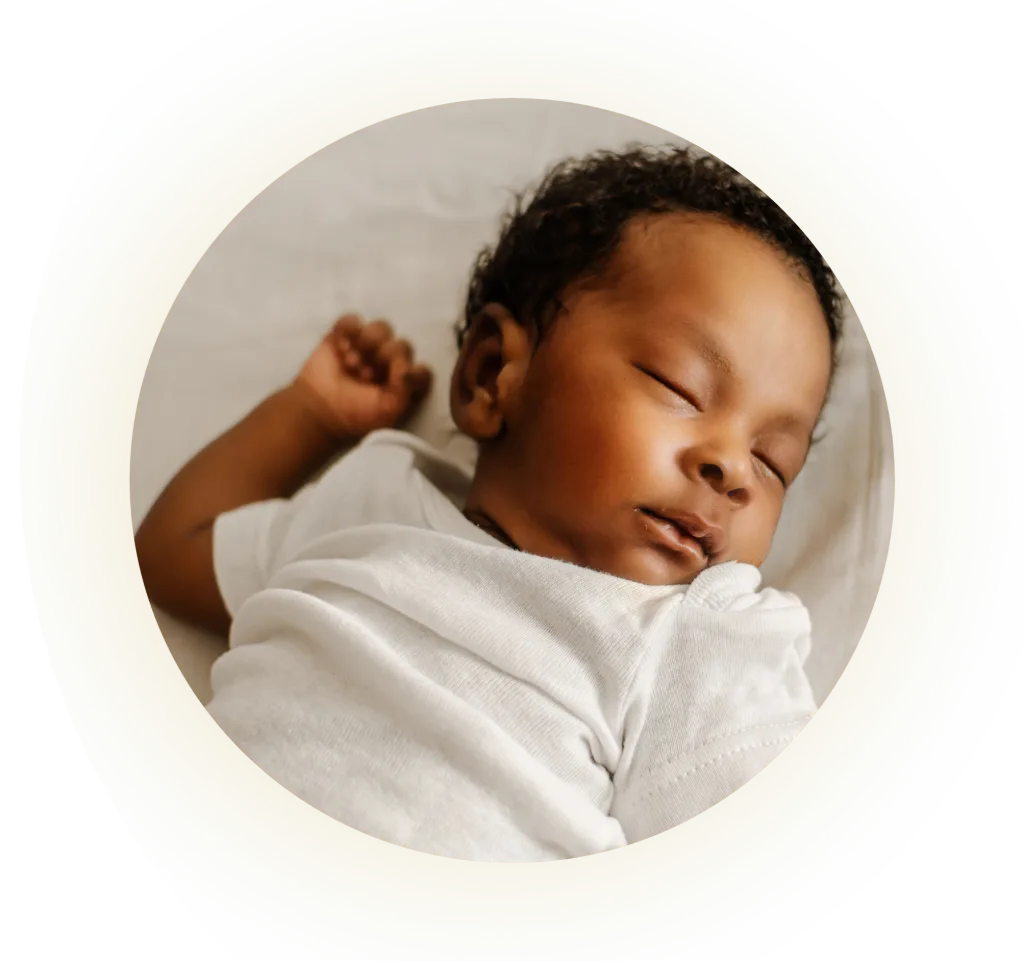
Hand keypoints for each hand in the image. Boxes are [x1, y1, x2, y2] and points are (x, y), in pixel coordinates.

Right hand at [293, 315, 432, 439]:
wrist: (319, 411)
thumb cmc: (355, 416)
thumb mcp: (388, 412)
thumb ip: (407, 390)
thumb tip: (408, 366)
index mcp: (404, 383)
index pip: (422, 369)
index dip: (410, 372)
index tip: (394, 382)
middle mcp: (390, 363)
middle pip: (402, 344)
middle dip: (383, 360)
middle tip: (365, 376)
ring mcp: (368, 346)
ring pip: (382, 327)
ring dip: (367, 345)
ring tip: (351, 364)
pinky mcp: (345, 335)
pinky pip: (353, 319)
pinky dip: (347, 331)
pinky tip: (340, 349)